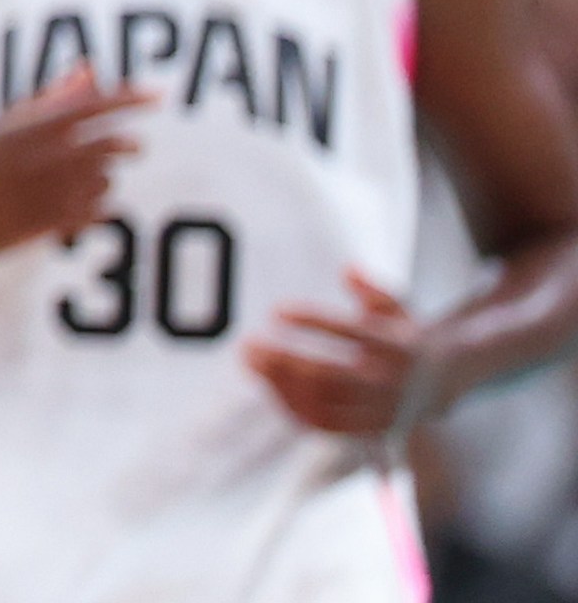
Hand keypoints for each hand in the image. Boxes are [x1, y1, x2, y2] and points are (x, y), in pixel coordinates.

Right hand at [0, 68, 151, 254]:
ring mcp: (42, 190)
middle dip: (126, 145)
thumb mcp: (7, 124)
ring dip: (106, 179)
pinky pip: (92, 214)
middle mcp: (40, 155)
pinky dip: (97, 208)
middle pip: (106, 145)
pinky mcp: (42, 223)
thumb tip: (90, 68)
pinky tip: (90, 206)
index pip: (92, 105)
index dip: (128, 99)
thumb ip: (53, 97)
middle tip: (134, 146)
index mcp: (30, 125)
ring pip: (103, 182)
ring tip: (95, 180)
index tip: (157, 96)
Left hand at [246, 270, 431, 436]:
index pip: (352, 333)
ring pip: (323, 404)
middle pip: (330, 375)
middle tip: (250, 343)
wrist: (448, 380)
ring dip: (280, 385)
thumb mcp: (398, 306)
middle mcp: (389, 381)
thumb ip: (372, 290)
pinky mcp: (370, 428)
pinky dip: (293, 409)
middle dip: (283, 360)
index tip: (277, 311)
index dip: (313, 322)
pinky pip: (325, 425)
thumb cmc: (408, 335)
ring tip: (251, 362)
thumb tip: (348, 270)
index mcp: (398, 346)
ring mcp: (379, 409)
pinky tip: (269, 387)